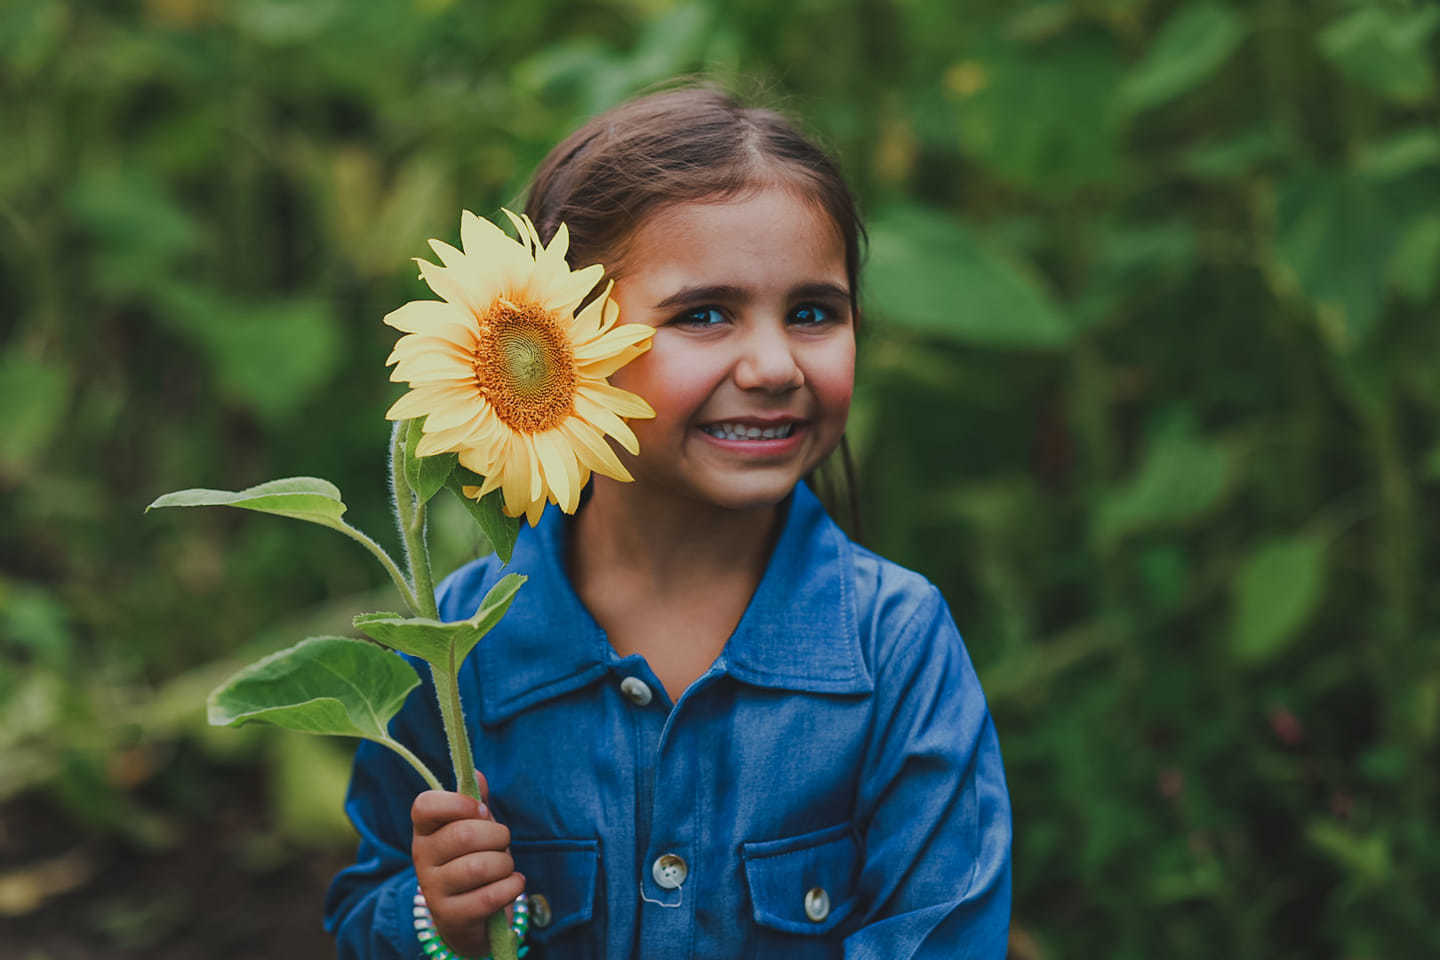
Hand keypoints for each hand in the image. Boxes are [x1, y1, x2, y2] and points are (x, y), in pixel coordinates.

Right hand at [411, 770, 525, 954]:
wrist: (469, 916)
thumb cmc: (473, 860)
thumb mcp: (475, 828)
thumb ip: (476, 802)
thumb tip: (477, 775)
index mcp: (425, 830)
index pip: (424, 805)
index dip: (457, 803)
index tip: (480, 810)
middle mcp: (421, 858)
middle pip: (463, 835)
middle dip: (497, 835)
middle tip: (502, 842)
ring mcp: (433, 889)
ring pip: (479, 867)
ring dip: (505, 863)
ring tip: (506, 866)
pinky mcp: (450, 916)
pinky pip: (489, 897)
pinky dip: (512, 886)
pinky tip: (514, 883)